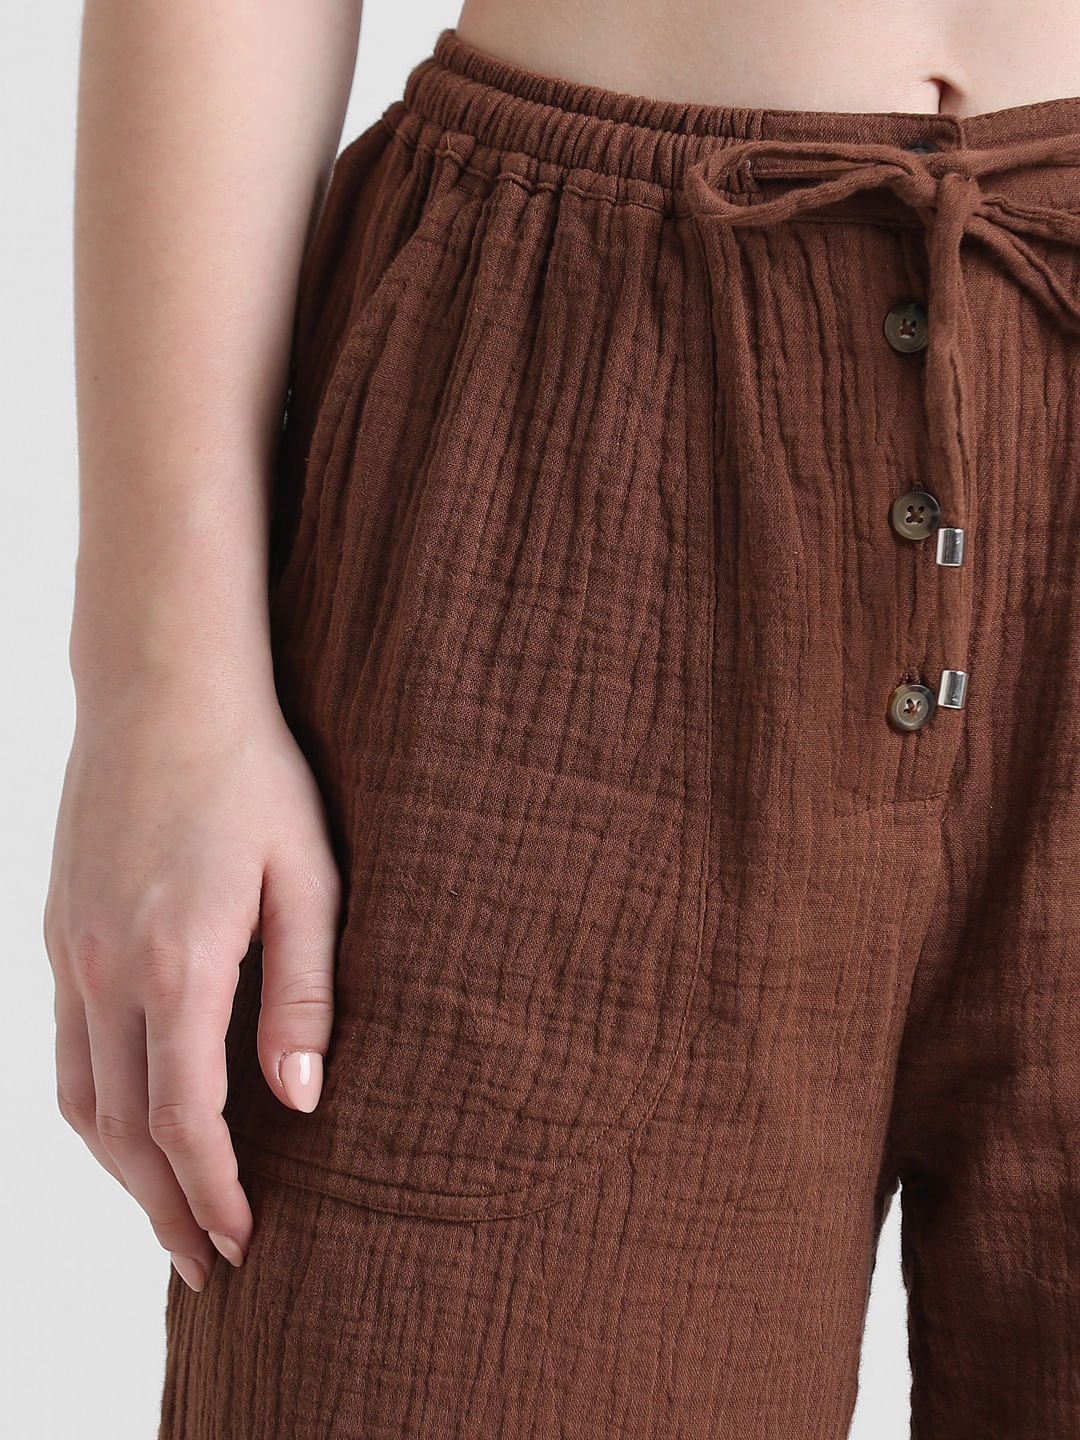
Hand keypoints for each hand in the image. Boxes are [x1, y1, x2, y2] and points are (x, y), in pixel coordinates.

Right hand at [43, 684, 340, 1291]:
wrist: (161, 689)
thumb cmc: (252, 773)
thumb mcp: (307, 876)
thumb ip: (306, 991)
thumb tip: (302, 1099)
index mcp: (179, 963)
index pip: (184, 1121)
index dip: (212, 1193)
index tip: (244, 1242)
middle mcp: (106, 971)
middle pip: (121, 1132)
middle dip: (164, 1208)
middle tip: (206, 1265)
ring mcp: (68, 952)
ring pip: (77, 1100)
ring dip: (118, 1172)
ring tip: (166, 1216)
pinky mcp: (56, 932)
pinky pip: (60, 1048)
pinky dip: (90, 1110)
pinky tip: (124, 1126)